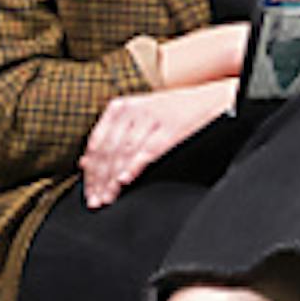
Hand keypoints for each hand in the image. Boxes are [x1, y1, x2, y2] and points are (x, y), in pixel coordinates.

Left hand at [78, 78, 234, 207]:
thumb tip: (85, 161)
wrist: (214, 100)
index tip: (88, 190)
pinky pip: (148, 150)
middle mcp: (132, 111)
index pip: (97, 143)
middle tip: (96, 200)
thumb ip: (114, 138)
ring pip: (124, 153)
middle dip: (99, 178)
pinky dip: (134, 166)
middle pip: (108, 151)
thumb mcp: (140, 119)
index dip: (90, 170)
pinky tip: (125, 179)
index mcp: (121, 108)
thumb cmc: (176, 113)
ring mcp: (152, 118)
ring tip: (108, 197)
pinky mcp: (171, 129)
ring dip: (112, 178)